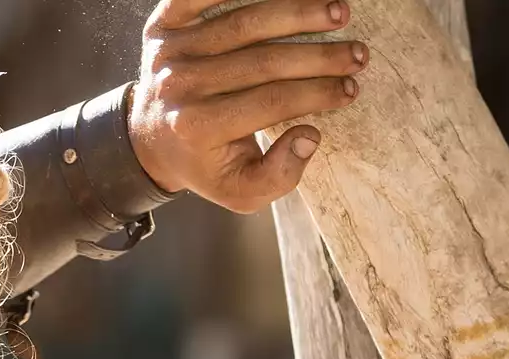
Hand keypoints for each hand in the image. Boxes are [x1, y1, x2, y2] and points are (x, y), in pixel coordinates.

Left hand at [130, 0, 366, 211]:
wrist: (149, 138)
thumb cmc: (206, 162)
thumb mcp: (240, 190)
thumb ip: (279, 175)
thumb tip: (310, 135)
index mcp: (196, 127)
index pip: (271, 101)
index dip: (318, 92)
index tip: (352, 88)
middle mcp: (179, 85)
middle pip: (263, 60)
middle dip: (320, 55)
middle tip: (359, 53)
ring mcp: (169, 51)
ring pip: (245, 21)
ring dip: (299, 11)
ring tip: (340, 11)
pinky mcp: (162, 24)